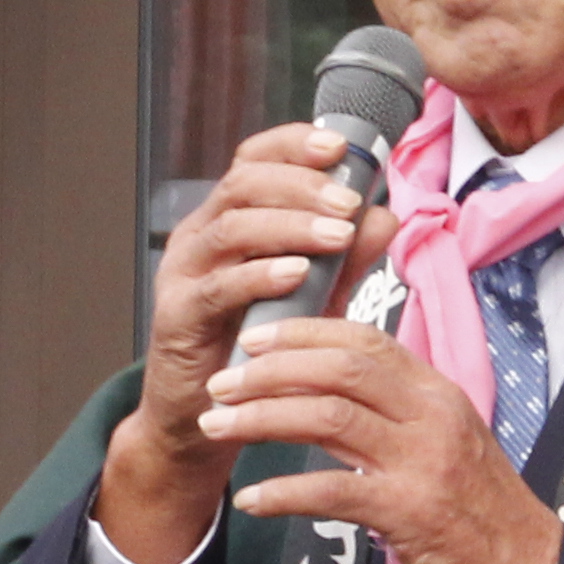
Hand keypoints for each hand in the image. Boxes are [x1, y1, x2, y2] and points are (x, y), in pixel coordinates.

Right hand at [98, 126, 394, 563]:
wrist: (208, 419)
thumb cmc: (259, 351)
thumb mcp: (314, 299)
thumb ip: (345, 258)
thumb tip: (385, 214)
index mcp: (230, 219)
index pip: (254, 160)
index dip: (293, 145)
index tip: (339, 147)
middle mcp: (201, 236)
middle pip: (244, 182)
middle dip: (302, 185)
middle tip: (349, 202)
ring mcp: (184, 273)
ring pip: (232, 225)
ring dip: (290, 224)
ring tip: (337, 235)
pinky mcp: (177, 316)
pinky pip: (218, 285)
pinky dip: (260, 274)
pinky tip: (298, 274)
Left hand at [209, 317, 561, 563]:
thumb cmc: (485, 513)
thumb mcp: (448, 442)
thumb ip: (396, 412)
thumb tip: (331, 389)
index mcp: (438, 393)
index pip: (364, 341)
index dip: (303, 332)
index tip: (256, 339)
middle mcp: (431, 416)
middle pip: (338, 368)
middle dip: (270, 369)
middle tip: (222, 382)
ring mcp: (422, 463)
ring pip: (327, 417)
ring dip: (261, 418)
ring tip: (218, 426)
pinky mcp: (410, 513)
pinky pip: (332, 491)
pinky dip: (283, 492)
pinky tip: (250, 499)